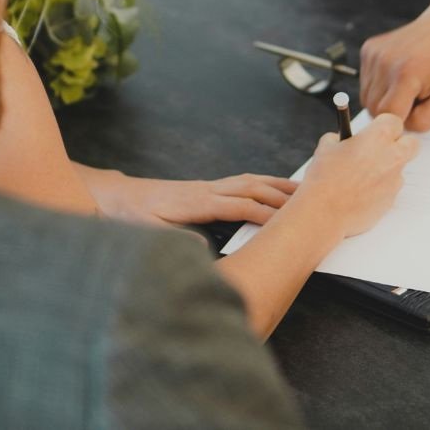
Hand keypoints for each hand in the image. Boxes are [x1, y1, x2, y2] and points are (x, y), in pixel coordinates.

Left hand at [77, 166, 297, 226]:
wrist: (118, 196)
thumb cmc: (133, 213)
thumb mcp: (149, 231)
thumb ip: (176, 239)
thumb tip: (202, 248)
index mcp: (197, 202)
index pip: (239, 205)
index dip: (265, 212)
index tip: (287, 220)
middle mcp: (207, 190)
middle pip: (252, 187)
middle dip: (281, 194)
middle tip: (310, 202)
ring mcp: (209, 186)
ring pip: (250, 181)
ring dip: (277, 185)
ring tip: (303, 191)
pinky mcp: (208, 188)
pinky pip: (242, 182)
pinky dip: (263, 183)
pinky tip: (274, 188)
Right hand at [290, 114, 419, 238]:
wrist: (324, 212)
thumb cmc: (324, 178)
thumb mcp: (325, 148)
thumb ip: (340, 139)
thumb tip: (342, 140)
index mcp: (378, 137)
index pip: (394, 122)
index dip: (383, 126)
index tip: (374, 131)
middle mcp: (392, 157)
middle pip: (412, 143)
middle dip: (401, 144)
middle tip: (381, 149)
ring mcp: (394, 180)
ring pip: (399, 169)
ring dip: (386, 169)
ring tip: (360, 178)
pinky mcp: (391, 200)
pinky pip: (390, 189)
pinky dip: (379, 189)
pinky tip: (359, 194)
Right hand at [360, 0, 429, 131]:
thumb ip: (425, 121)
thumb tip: (399, 129)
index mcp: (407, 74)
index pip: (387, 117)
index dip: (400, 123)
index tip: (415, 115)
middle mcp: (385, 62)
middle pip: (374, 109)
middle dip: (393, 112)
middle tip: (415, 99)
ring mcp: (374, 53)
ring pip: (367, 97)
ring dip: (385, 99)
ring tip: (407, 86)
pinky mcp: (368, 49)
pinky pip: (365, 82)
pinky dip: (380, 85)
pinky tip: (399, 74)